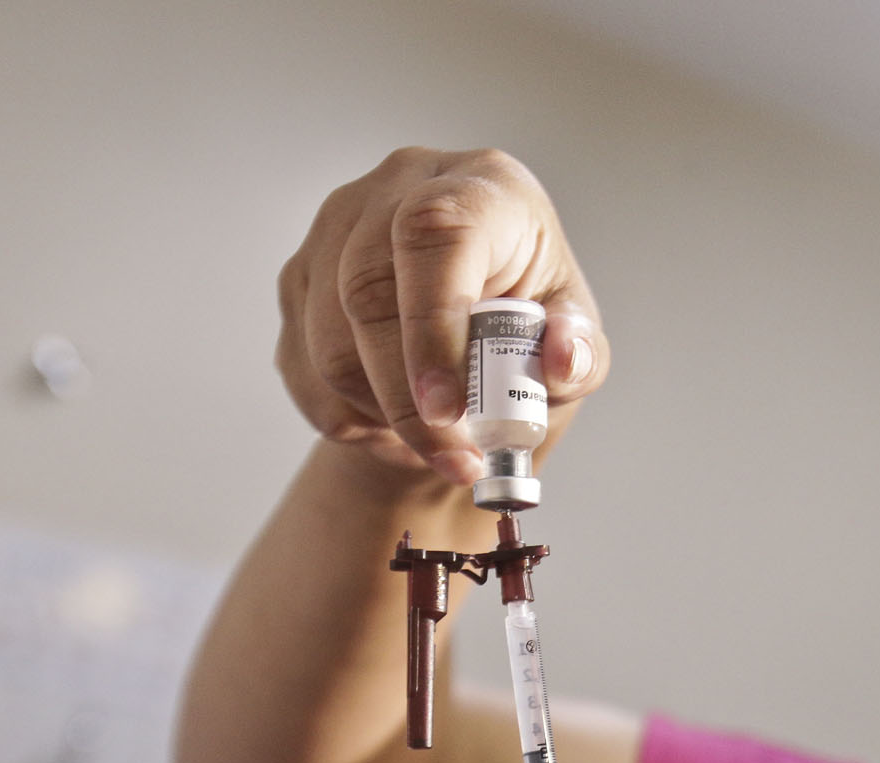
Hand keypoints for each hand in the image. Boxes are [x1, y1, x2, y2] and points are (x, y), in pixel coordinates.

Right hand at [275, 147, 609, 486]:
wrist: (476, 323)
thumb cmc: (530, 319)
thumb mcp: (573, 335)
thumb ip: (578, 352)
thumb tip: (561, 360)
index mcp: (482, 186)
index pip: (435, 235)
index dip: (432, 325)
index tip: (449, 409)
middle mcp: (398, 186)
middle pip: (366, 293)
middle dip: (406, 400)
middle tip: (452, 458)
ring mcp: (337, 226)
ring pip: (327, 340)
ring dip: (380, 415)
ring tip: (435, 444)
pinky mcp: (301, 273)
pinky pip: (303, 366)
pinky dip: (348, 417)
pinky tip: (395, 425)